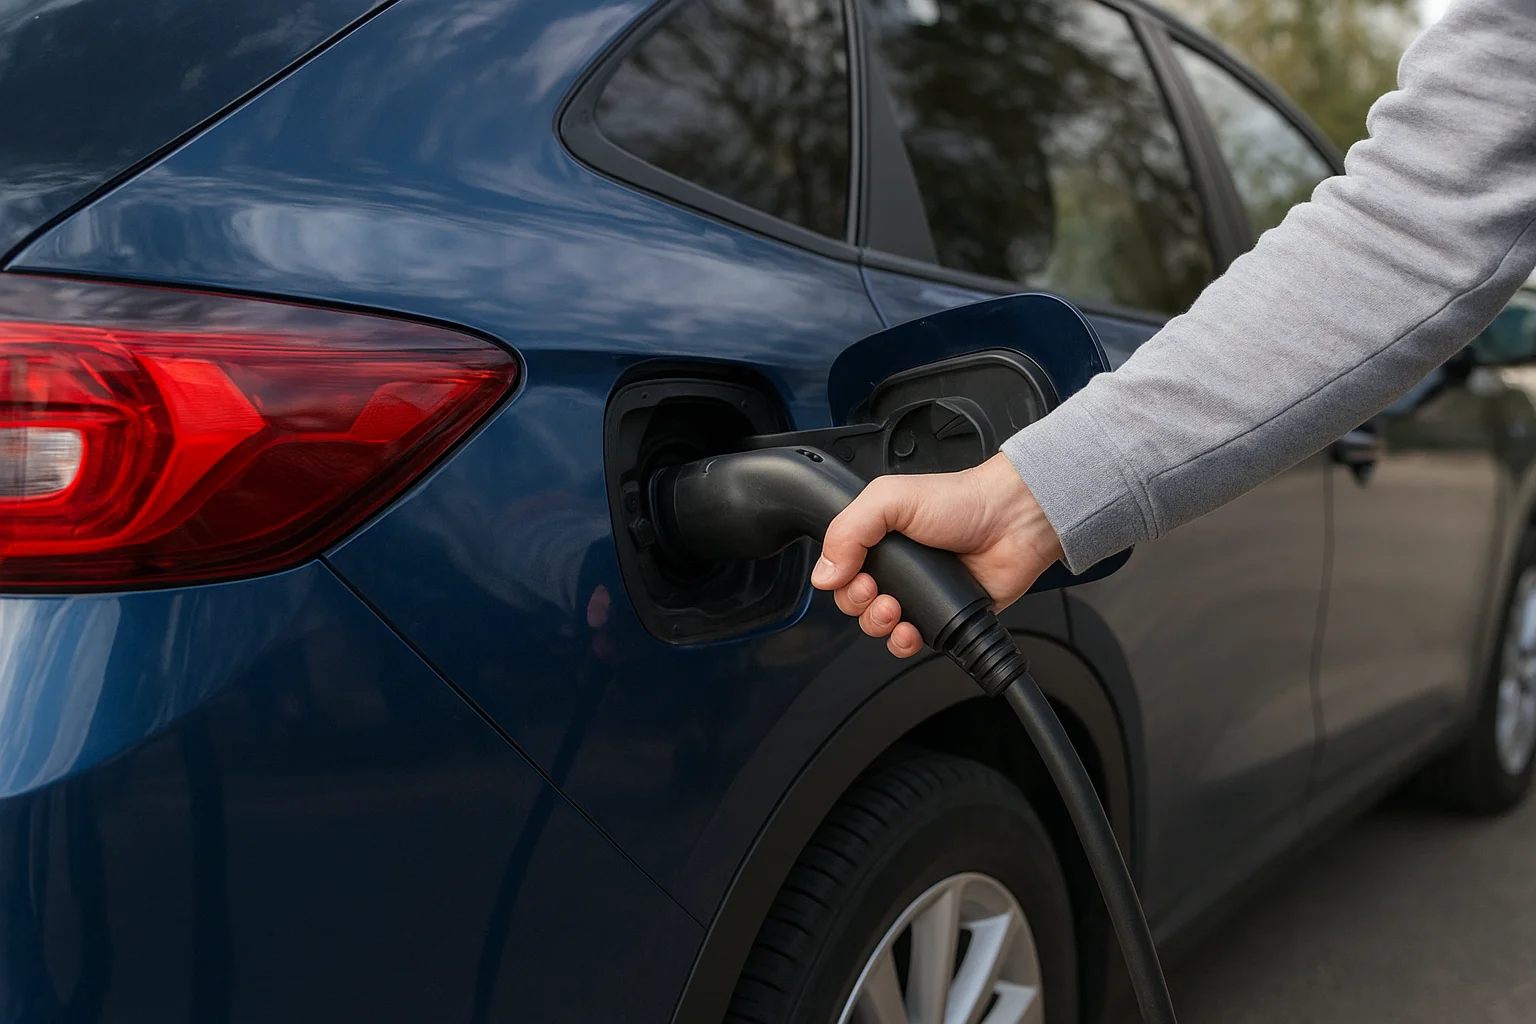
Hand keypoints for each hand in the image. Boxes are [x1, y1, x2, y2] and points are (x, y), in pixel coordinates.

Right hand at [811, 453, 1063, 657]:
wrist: (1011, 522)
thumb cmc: (960, 501)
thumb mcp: (889, 498)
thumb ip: (849, 530)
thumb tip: (824, 573)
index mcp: (877, 537)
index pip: (838, 570)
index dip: (839, 580)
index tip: (854, 576)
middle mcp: (895, 566)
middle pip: (854, 602)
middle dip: (859, 604)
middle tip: (877, 592)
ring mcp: (918, 592)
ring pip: (879, 626)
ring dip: (879, 625)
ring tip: (896, 611)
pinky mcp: (941, 615)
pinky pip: (912, 642)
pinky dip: (904, 643)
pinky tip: (911, 631)